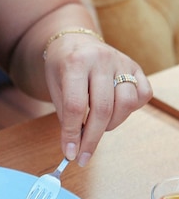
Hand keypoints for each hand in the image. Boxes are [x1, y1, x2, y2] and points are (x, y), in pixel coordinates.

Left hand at [44, 34, 152, 164]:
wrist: (75, 41)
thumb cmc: (63, 69)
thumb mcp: (55, 88)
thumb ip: (66, 115)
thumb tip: (74, 147)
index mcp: (76, 62)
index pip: (76, 105)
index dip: (73, 134)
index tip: (70, 153)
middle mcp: (101, 59)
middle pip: (102, 108)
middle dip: (92, 139)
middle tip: (84, 156)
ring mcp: (121, 61)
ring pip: (126, 103)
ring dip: (112, 124)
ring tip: (98, 125)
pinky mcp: (136, 66)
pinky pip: (142, 94)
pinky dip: (131, 109)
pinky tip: (115, 110)